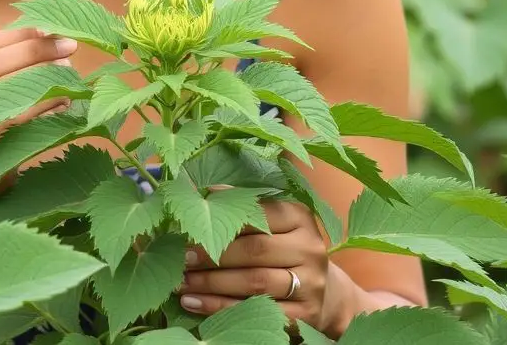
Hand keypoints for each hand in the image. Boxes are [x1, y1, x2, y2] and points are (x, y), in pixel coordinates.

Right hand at [0, 27, 76, 199]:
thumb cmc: (1, 137)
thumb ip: (13, 71)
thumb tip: (54, 35)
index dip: (14, 35)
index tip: (51, 30)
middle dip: (32, 50)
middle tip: (69, 46)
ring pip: (1, 96)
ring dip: (43, 78)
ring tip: (70, 72)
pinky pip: (15, 127)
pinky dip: (44, 109)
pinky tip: (65, 102)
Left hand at [176, 196, 349, 337]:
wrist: (325, 294)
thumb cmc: (285, 249)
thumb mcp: (273, 223)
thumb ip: (241, 207)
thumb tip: (194, 191)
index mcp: (299, 217)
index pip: (258, 215)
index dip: (221, 221)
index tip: (188, 228)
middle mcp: (310, 248)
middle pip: (254, 251)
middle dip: (212, 255)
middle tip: (182, 258)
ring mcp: (310, 284)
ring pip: (254, 283)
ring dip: (212, 284)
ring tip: (181, 282)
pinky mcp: (305, 316)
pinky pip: (256, 312)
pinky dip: (220, 309)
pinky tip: (194, 303)